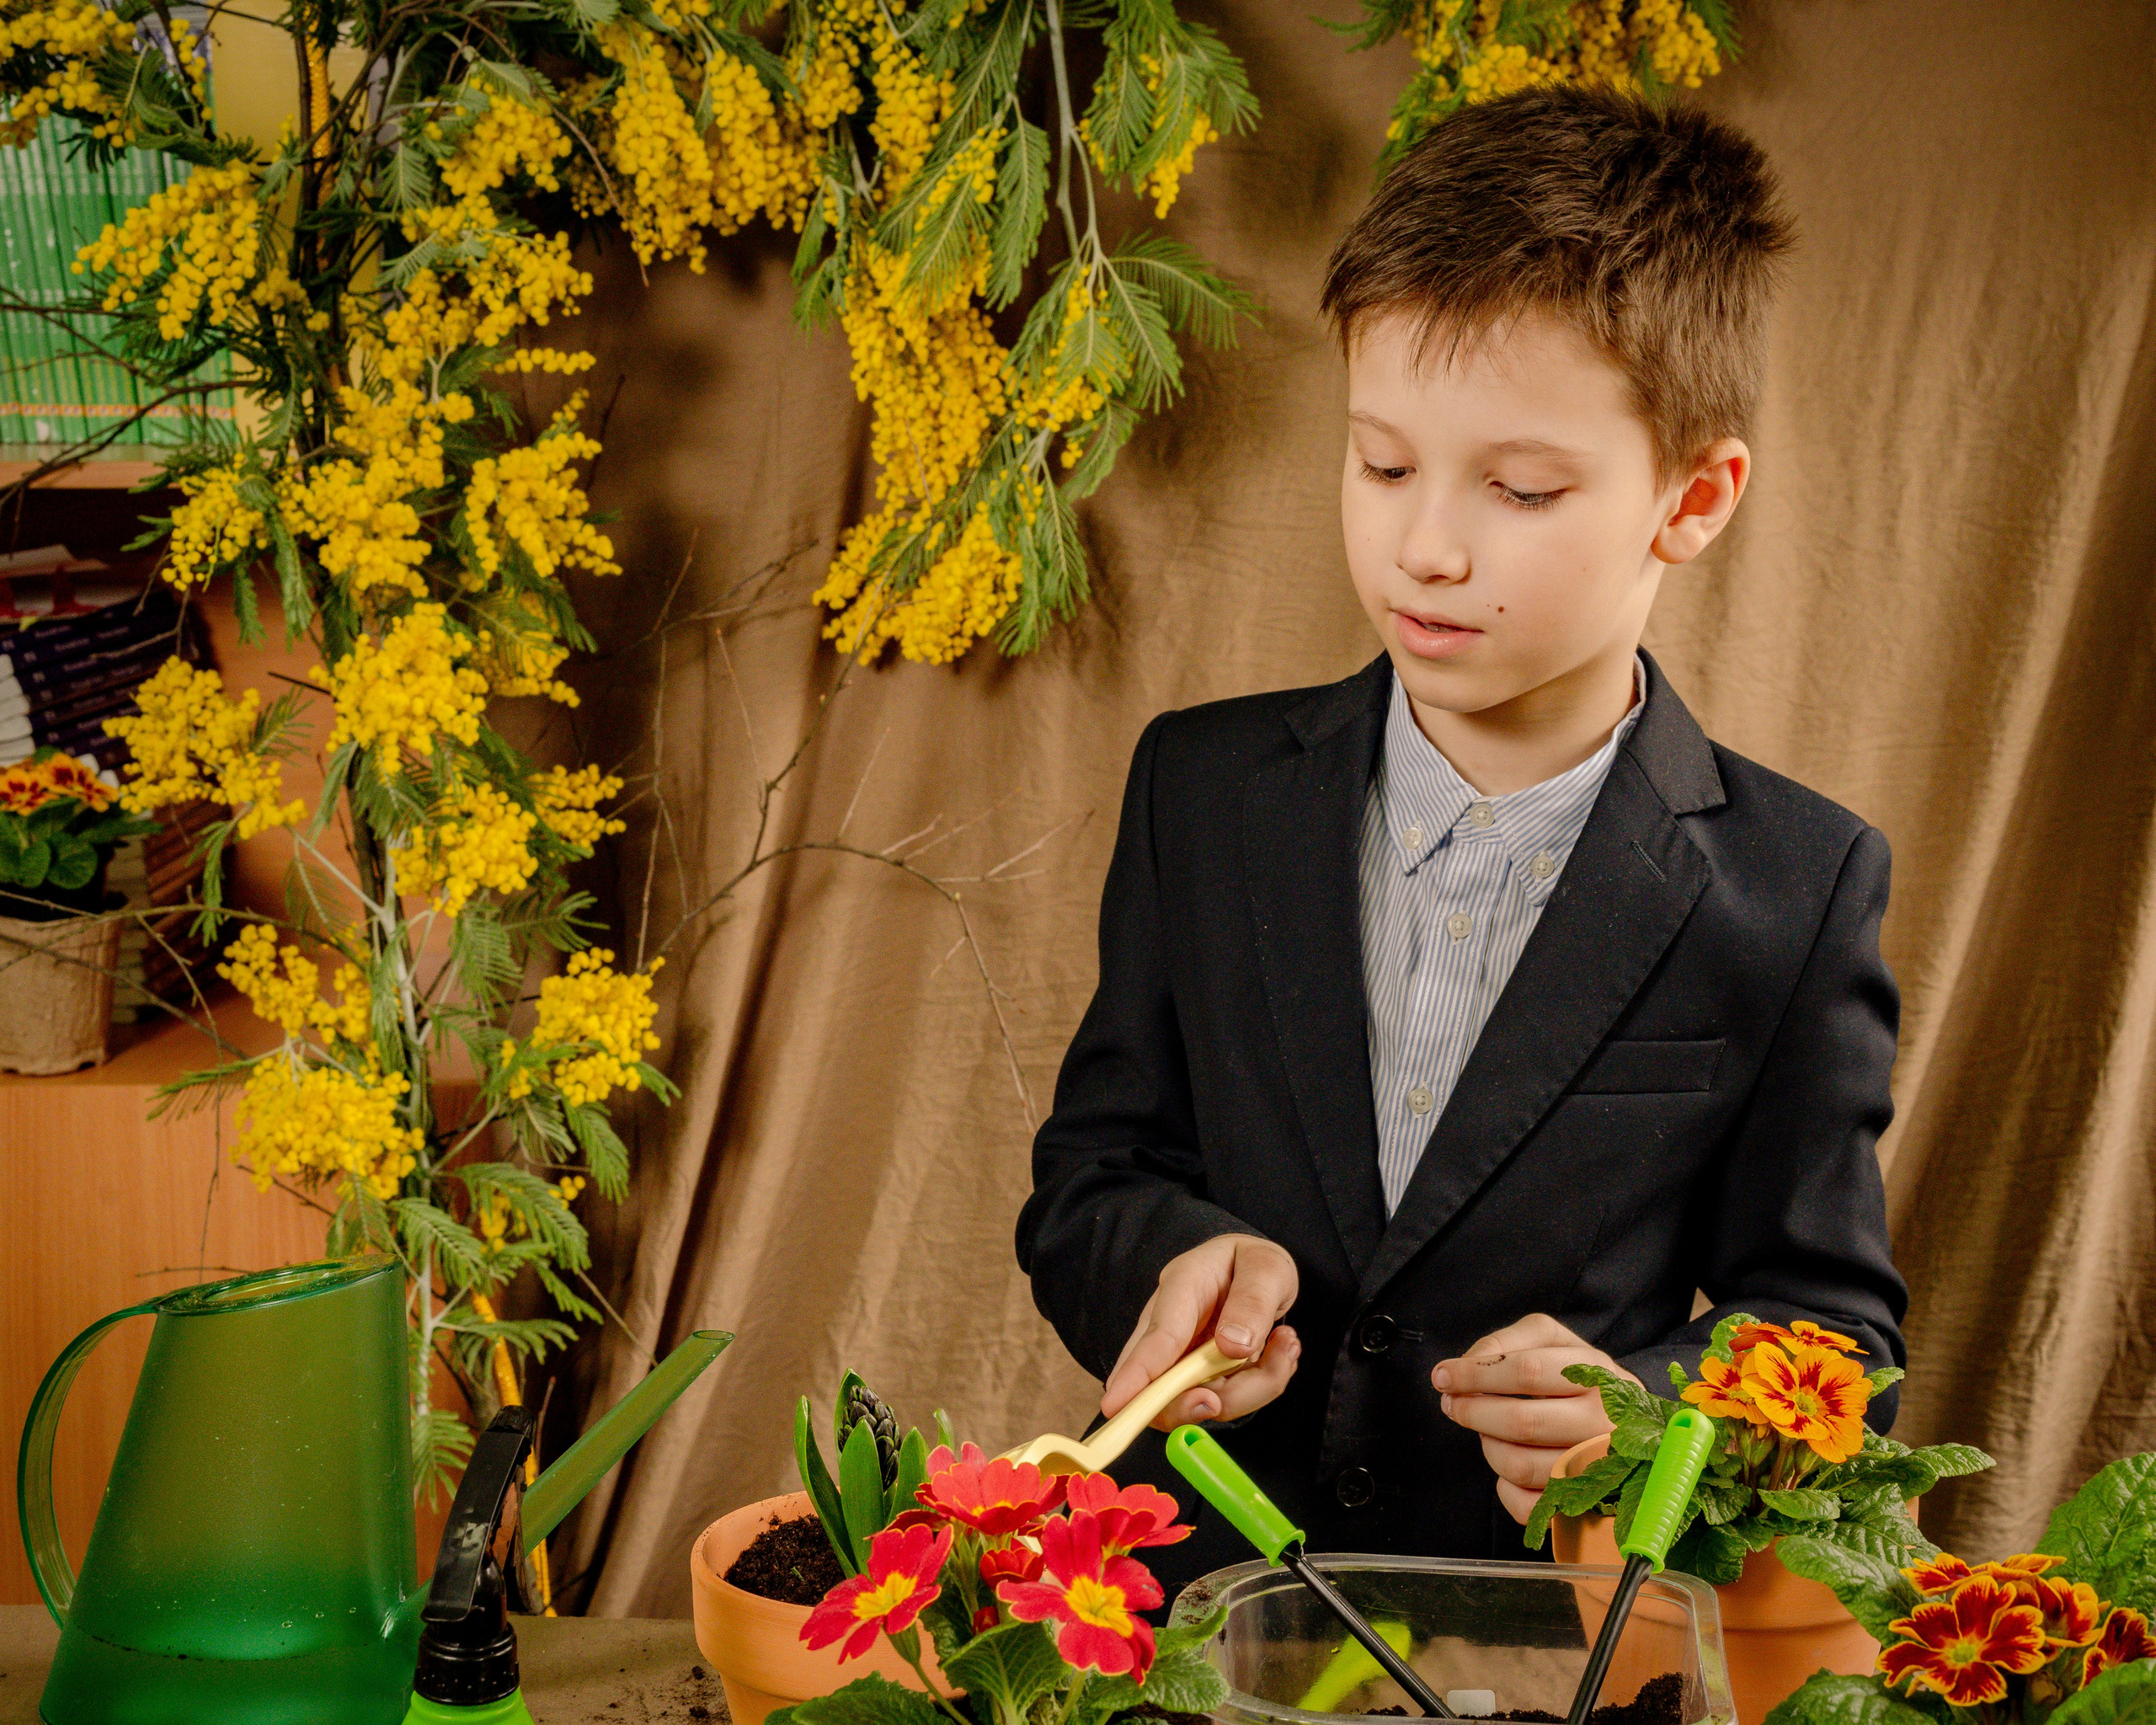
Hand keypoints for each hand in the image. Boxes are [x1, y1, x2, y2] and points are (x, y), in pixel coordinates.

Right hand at [1101, 1234, 1300, 1430]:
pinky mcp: (1199, 1376)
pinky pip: (1226, 1400)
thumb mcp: (1267, 1268)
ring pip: (1202, 1399)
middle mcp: (1171, 1325)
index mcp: (1182, 1286)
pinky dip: (1259, 1386)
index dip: (1134, 1376)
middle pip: (1162, 1384)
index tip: (1115, 1407)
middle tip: (1242, 1388)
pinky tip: (1278, 1352)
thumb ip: (1254, 1301)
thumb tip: (1233, 1346)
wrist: (1257, 1273)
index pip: (1156, 1338)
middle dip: (1199, 1402)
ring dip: (1252, 1387)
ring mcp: (1182, 1355)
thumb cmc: (1254, 1264)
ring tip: (1285, 1345)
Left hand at [1434, 1313, 1635, 1524]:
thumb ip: (1508, 1342)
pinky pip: (1530, 1506)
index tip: (1443, 1376)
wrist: (1638, 1427)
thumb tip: (1467, 1364)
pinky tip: (1506, 1468)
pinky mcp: (1585, 1505)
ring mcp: (1597, 1467)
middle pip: (1523, 1422)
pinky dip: (1506, 1490)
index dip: (1475, 1374)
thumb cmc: (1580, 1379)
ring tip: (1483, 1431)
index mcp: (1596, 1375)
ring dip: (1487, 1446)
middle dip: (1473, 1411)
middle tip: (1451, 1404)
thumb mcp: (1553, 1342)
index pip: (1526, 1371)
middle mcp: (1603, 1422)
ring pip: (1521, 1466)